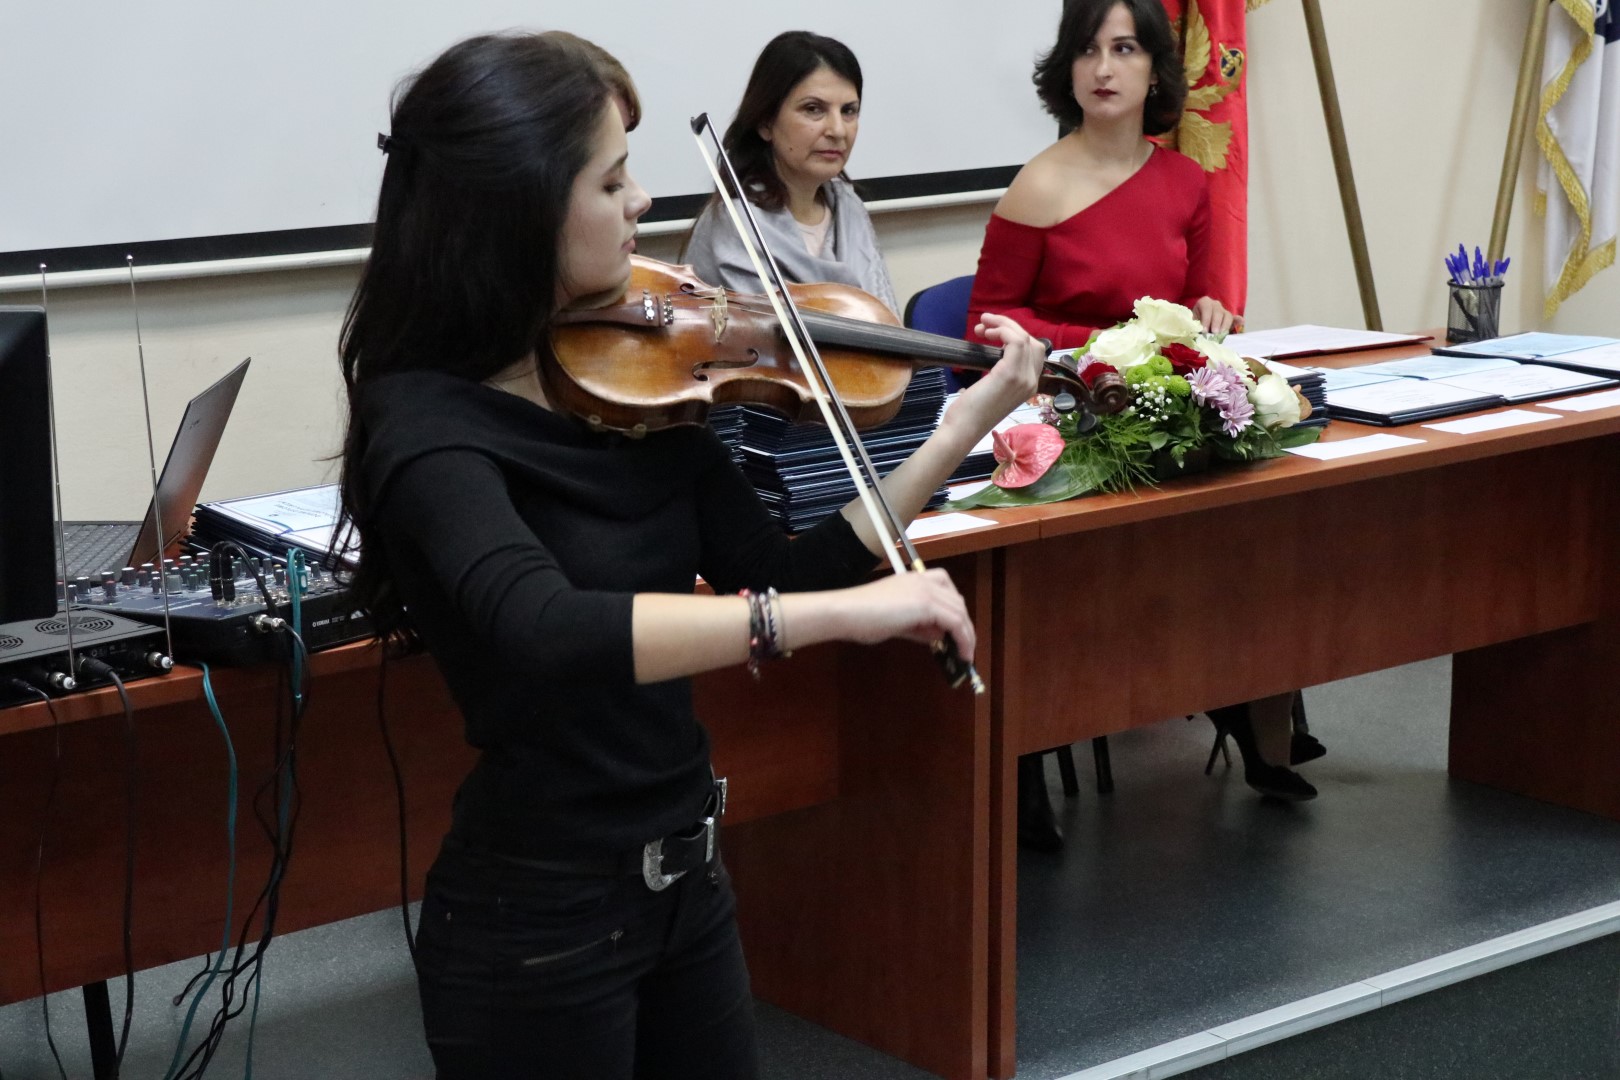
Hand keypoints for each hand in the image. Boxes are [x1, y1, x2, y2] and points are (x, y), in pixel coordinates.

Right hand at [827, 569, 976, 657]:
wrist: (847, 612)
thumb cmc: (862, 617)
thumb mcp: (896, 622)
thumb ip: (919, 626)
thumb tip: (938, 635)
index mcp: (913, 580)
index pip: (945, 589)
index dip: (954, 609)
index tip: (954, 630)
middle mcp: (922, 580)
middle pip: (957, 600)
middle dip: (964, 625)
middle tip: (964, 646)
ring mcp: (925, 590)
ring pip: (959, 611)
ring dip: (967, 634)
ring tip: (966, 654)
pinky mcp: (926, 604)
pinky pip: (955, 621)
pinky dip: (963, 638)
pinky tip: (961, 653)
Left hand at [949, 312, 1046, 436]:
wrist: (963, 430)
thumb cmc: (970, 412)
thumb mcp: (991, 388)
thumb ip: (1000, 373)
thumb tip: (995, 352)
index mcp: (1029, 385)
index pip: (1034, 352)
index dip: (1014, 336)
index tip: (990, 332)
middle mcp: (1032, 382)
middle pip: (1033, 342)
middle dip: (1009, 327)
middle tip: (984, 326)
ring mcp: (1024, 378)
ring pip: (1024, 338)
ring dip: (1003, 325)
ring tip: (982, 325)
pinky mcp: (1011, 375)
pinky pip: (1016, 341)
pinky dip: (1002, 330)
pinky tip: (987, 333)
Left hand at [1193, 296, 1236, 335]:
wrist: (1198, 323)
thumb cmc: (1194, 323)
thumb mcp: (1192, 322)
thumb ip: (1195, 325)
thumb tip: (1197, 328)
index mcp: (1204, 302)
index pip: (1206, 308)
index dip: (1206, 319)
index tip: (1204, 330)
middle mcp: (1215, 304)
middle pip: (1218, 311)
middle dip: (1216, 323)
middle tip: (1214, 333)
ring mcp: (1223, 310)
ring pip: (1227, 315)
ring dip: (1225, 325)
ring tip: (1222, 334)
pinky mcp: (1229, 318)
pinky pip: (1235, 319)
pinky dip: (1238, 320)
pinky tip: (1242, 322)